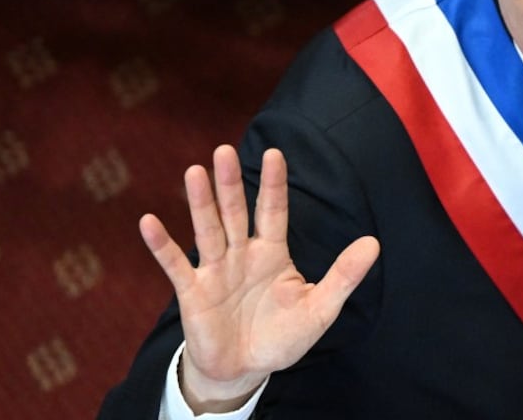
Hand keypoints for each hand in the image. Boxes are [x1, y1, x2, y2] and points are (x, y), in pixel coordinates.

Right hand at [139, 145, 380, 412]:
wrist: (244, 370)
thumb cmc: (282, 338)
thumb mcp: (319, 309)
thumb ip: (343, 276)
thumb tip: (374, 243)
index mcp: (272, 253)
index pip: (273, 211)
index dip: (273, 183)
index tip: (274, 153)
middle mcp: (241, 254)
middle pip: (235, 212)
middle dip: (230, 183)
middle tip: (224, 150)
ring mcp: (214, 270)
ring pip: (207, 230)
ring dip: (200, 202)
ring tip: (194, 172)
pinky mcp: (192, 292)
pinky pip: (174, 265)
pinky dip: (161, 245)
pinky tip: (148, 222)